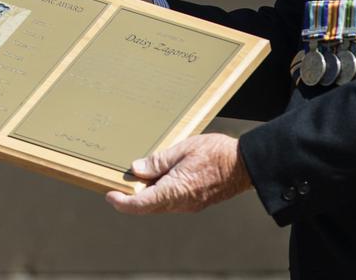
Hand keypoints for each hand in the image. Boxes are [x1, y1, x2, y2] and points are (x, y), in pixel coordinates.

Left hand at [106, 134, 251, 213]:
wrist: (245, 165)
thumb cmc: (217, 153)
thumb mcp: (183, 148)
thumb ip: (159, 160)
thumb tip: (137, 168)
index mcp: (175, 190)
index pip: (141, 204)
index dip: (122, 203)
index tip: (110, 195)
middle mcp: (181, 203)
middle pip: (148, 206)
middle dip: (131, 198)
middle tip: (118, 185)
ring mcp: (189, 205)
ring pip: (160, 204)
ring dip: (146, 194)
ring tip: (138, 177)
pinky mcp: (195, 202)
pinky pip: (172, 201)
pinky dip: (160, 192)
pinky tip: (159, 178)